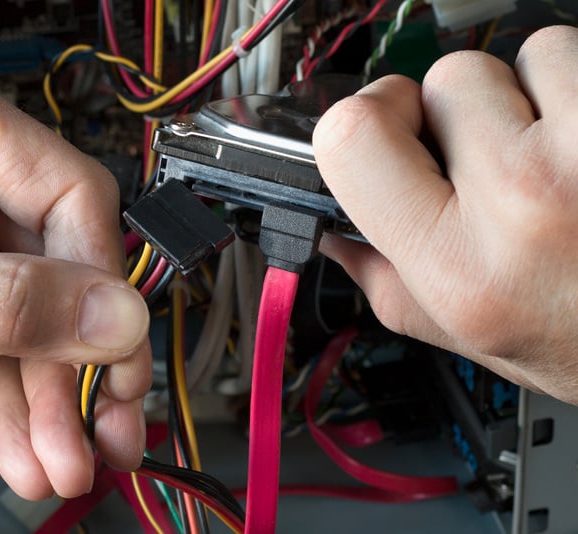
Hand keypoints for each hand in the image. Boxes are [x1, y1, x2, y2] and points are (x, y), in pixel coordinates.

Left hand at [0, 54, 151, 498]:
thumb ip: (0, 299)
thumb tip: (113, 314)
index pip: (68, 195)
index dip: (96, 278)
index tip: (110, 349)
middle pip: (63, 271)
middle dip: (76, 361)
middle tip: (103, 424)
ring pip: (38, 326)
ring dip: (52, 400)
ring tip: (62, 461)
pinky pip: (4, 357)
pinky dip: (18, 409)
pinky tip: (27, 451)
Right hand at [314, 26, 577, 403]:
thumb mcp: (476, 340)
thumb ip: (388, 285)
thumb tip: (336, 234)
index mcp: (461, 268)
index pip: (351, 137)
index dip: (364, 121)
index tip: (386, 130)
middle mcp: (525, 202)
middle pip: (437, 81)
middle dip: (454, 113)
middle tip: (489, 162)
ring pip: (512, 58)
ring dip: (525, 96)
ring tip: (554, 159)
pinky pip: (575, 54)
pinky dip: (575, 88)